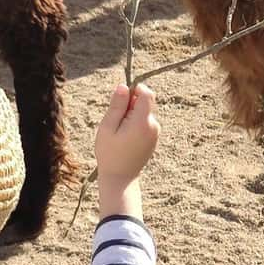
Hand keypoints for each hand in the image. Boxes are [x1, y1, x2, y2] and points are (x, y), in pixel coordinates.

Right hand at [95, 84, 159, 218]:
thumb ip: (117, 106)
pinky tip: (125, 137)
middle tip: (116, 120)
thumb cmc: (109, 153)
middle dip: (131, 104)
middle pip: (146, 101)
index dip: (134, 90)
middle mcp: (154, 125)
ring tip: (119, 131)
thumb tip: (124, 86)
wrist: (120, 178)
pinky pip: (145, 122)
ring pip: (145, 112)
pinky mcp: (154, 138)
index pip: (146, 93)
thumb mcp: (108, 127)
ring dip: (132, 114)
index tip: (120, 100)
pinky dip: (135, 123)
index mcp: (143, 121)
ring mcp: (155, 133)